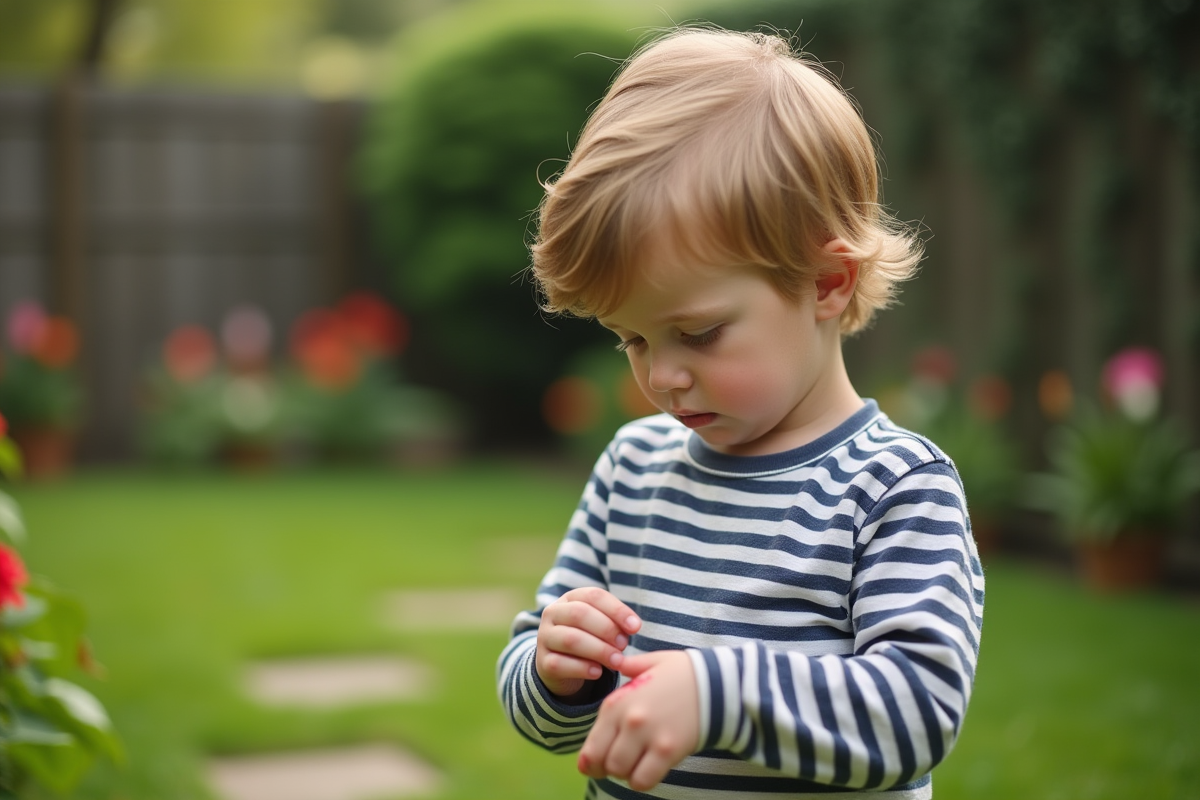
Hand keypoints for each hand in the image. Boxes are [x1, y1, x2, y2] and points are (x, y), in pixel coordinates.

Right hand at [536, 587, 641, 697]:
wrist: (562, 666)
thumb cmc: (589, 639)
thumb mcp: (601, 626)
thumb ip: (616, 623)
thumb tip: (633, 626)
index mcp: (570, 598)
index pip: (593, 595)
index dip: (617, 610)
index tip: (636, 627)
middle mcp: (553, 613)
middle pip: (580, 614)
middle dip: (607, 630)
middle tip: (624, 645)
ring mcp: (544, 637)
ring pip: (571, 639)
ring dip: (599, 650)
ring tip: (616, 661)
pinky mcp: (542, 662)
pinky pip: (561, 664)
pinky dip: (582, 668)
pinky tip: (598, 672)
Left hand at [577, 650, 699, 791]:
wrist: (718, 682)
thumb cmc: (684, 673)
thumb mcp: (651, 663)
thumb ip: (629, 667)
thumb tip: (617, 664)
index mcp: (617, 702)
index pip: (591, 746)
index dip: (591, 761)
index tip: (597, 765)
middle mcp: (628, 719)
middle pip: (604, 763)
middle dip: (609, 769)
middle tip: (622, 763)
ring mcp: (647, 736)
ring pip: (622, 773)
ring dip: (627, 773)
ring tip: (638, 763)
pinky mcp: (668, 750)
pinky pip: (644, 780)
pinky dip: (644, 780)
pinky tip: (651, 768)